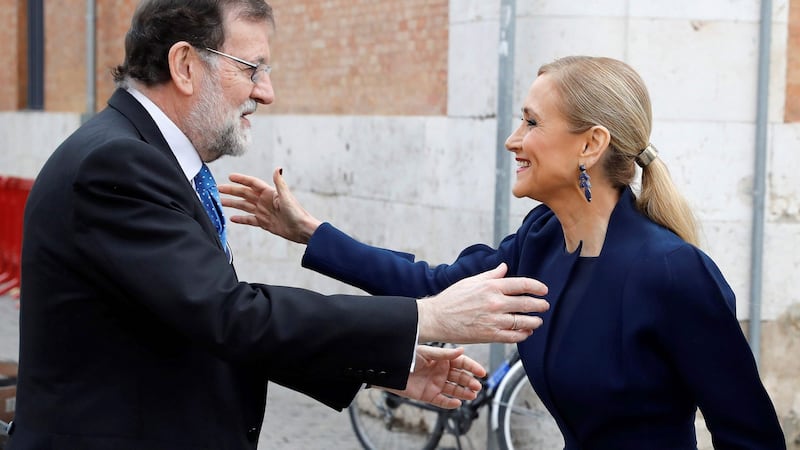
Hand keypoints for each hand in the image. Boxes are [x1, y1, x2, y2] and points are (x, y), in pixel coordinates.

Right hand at [218, 168, 320, 243]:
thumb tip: (278, 168)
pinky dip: (240, 219)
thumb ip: (279, 183)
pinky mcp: (264, 223)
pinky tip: (232, 218)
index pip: (252, 183)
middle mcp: (265, 201)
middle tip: (218, 189)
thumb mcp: (286, 197)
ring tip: (220, 202)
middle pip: (244, 194)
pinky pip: (249, 220)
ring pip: (244, 206)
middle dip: (231, 191)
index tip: (230, 176)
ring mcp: (263, 212)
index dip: (241, 179)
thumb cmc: (297, 213)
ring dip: (232, 204)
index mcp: (269, 193)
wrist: (302, 229)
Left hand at [381, 345, 484, 408]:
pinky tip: (458, 402)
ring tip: (472, 395)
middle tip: (477, 386)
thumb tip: (461, 350)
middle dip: (470, 382)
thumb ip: (445, 354)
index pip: (461, 363)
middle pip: (460, 378)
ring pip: (454, 390)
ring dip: (464, 393)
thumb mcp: (427, 353)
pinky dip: (450, 403)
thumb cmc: (407, 357)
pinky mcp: (428, 395)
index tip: (482, 372)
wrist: (391, 370)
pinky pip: (442, 401)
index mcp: (442, 360)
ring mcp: (435, 384)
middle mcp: (440, 372)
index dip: (472, 367)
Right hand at [417, 263, 548, 343]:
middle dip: (540, 305)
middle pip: (526, 304)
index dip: (537, 287)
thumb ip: (491, 275)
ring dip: (534, 321)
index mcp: (491, 286)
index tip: (544, 290)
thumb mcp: (471, 281)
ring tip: (537, 321)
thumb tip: (504, 267)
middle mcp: (495, 302)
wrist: (436, 318)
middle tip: (544, 306)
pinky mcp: (490, 335)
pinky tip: (526, 332)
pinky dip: (523, 335)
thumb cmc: (451, 299)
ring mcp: (494, 320)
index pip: (522, 285)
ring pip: (523, 321)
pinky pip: (513, 336)